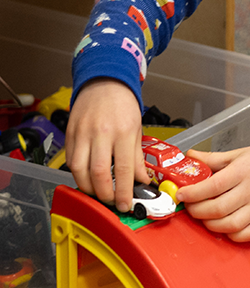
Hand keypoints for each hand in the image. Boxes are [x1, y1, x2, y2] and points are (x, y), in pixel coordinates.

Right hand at [65, 79, 148, 211]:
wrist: (104, 82)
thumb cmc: (123, 105)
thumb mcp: (137, 130)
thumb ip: (137, 158)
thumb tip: (141, 182)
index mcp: (123, 133)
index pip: (123, 170)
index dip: (124, 192)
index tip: (125, 205)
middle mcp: (101, 133)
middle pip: (98, 173)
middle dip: (104, 194)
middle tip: (111, 201)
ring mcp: (82, 133)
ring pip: (78, 169)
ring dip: (87, 187)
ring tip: (97, 192)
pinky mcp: (70, 133)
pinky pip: (70, 159)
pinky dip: (77, 173)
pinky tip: (86, 177)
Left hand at [176, 144, 249, 241]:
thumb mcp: (238, 153)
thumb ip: (213, 158)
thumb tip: (191, 157)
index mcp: (242, 172)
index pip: (213, 185)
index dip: (194, 193)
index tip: (182, 194)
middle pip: (219, 209)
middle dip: (197, 211)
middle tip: (190, 207)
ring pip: (231, 225)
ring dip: (212, 225)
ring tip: (205, 217)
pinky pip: (248, 235)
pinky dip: (233, 235)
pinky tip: (225, 227)